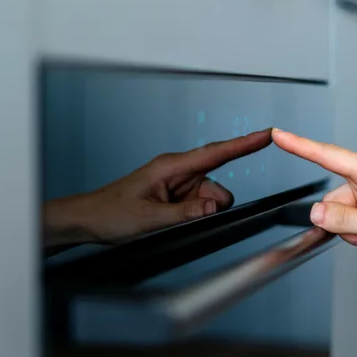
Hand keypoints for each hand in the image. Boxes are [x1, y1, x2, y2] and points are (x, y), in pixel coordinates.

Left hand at [44, 129, 271, 250]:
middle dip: (212, 205)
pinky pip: (200, 207)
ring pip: (211, 200)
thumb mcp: (149, 218)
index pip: (216, 153)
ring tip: (168, 221)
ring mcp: (179, 186)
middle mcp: (179, 172)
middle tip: (186, 218)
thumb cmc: (111, 212)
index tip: (267, 135)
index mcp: (171, 167)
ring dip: (200, 214)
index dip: (244, 144)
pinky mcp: (177, 198)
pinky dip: (194, 216)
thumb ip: (187, 212)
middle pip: (218, 187)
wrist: (89, 220)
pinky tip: (170, 221)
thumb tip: (216, 205)